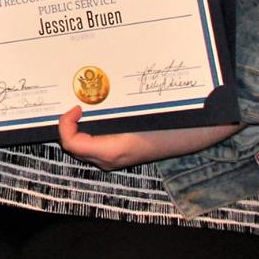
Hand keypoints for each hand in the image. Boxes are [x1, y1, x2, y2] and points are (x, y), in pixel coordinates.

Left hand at [55, 107, 240, 170]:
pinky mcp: (123, 155)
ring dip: (78, 128)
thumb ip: (109, 110)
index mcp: (113, 149)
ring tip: (84, 106)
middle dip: (68, 125)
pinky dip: (90, 131)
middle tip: (76, 102)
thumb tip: (80, 99)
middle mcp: (111, 160)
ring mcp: (117, 160)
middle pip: (74, 146)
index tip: (75, 106)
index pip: (72, 143)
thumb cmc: (166, 122)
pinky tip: (97, 113)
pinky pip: (96, 146)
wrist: (193, 134)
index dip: (65, 124)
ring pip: (84, 148)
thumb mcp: (135, 113)